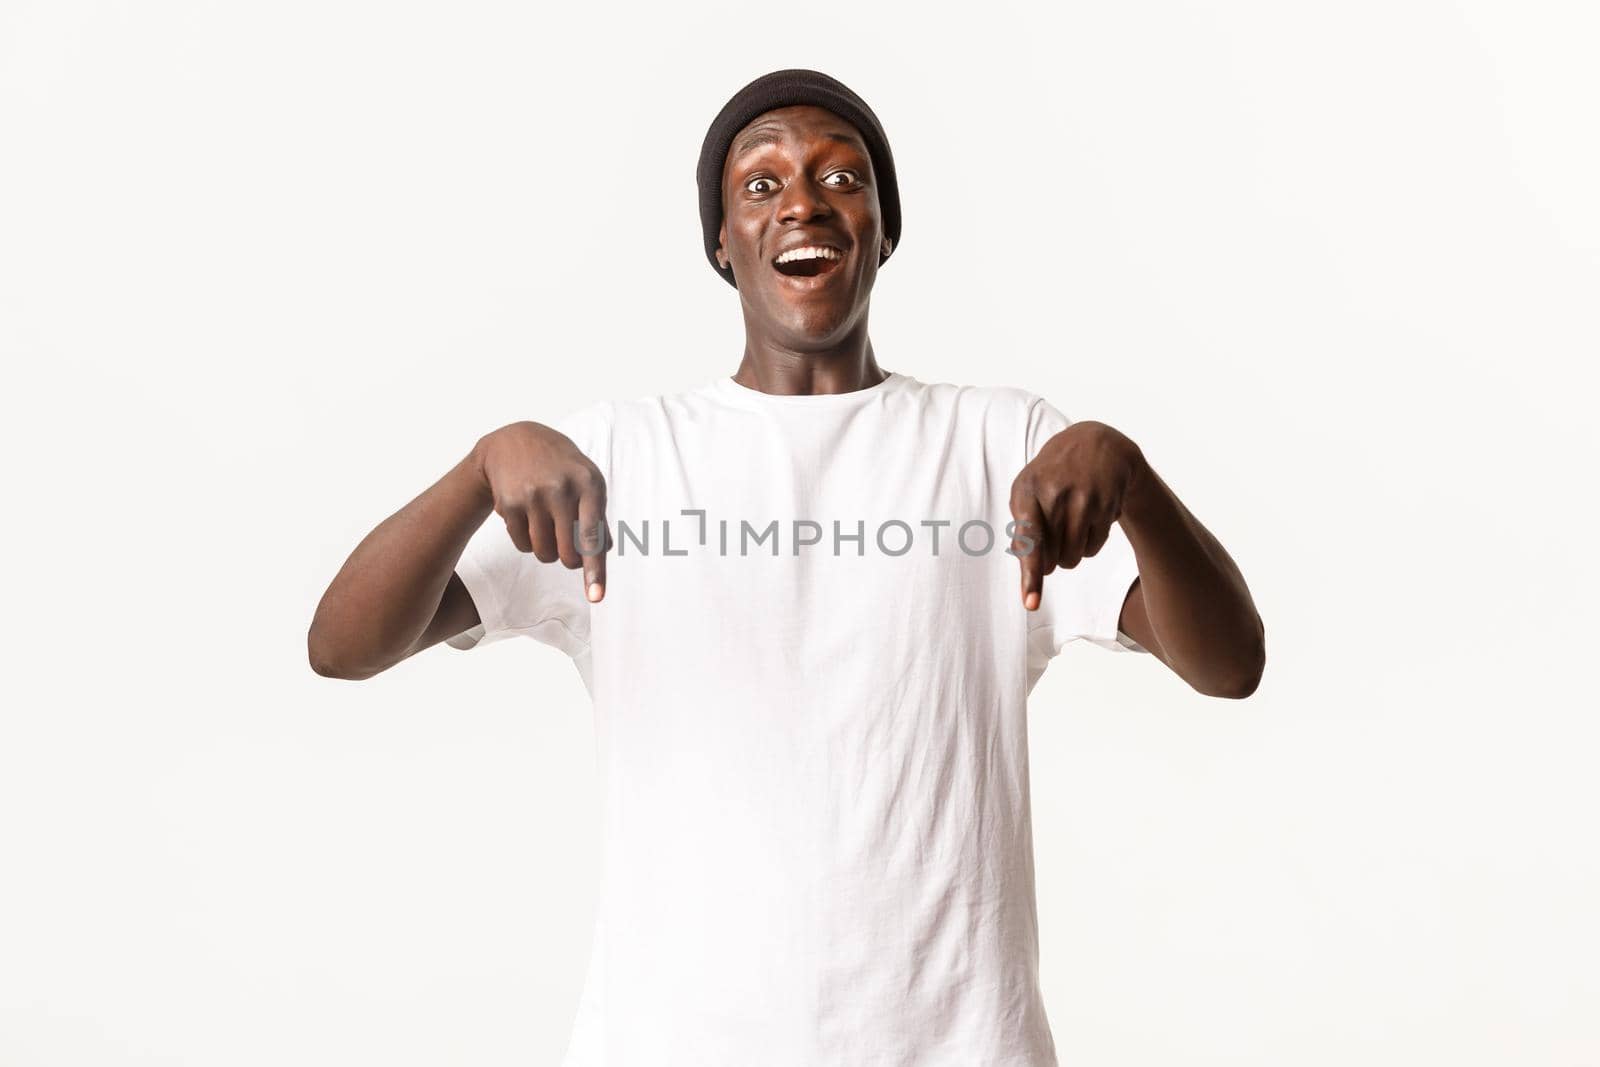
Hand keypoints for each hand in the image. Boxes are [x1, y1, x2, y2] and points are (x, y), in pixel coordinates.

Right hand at [472, 421, 609, 601]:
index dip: (595, 570)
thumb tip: (603, 553)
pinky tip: (527, 516)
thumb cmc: (561, 468)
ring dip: (547, 550)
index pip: (593, 536)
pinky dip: (527, 540)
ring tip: (546, 524)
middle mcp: (561, 489)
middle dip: (568, 559)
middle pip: (567, 554)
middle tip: (566, 545)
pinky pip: (522, 546)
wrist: (514, 441)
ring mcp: (533, 496)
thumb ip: (598, 518)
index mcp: (589, 484)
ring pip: (544, 553)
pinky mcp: (508, 504)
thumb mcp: (588, 481)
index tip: (596, 598)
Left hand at [1008, 420, 1146, 610]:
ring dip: (1070, 555)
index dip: (1029, 574)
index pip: (1028, 540)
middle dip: (1050, 557)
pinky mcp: (1107, 506)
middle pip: (1051, 558)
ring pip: (1073, 559)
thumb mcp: (1028, 491)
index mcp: (1027, 489)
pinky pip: (1093, 549)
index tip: (1030, 604)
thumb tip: (1027, 565)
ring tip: (1070, 525)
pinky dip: (1089, 544)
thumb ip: (1022, 529)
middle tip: (1054, 532)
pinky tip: (1090, 518)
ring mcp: (1084, 499)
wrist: (1098, 445)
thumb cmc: (1053, 476)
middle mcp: (1055, 494)